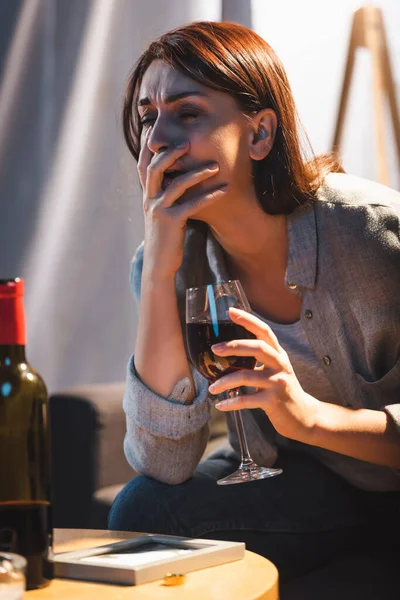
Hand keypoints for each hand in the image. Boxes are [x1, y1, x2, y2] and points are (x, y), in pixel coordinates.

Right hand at [138, 131, 228, 280]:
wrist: (159, 264)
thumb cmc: (165, 236)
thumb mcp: (161, 212)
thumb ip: (166, 194)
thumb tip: (177, 175)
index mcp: (147, 194)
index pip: (143, 164)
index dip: (149, 147)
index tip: (159, 131)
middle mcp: (149, 199)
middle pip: (155, 167)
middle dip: (171, 151)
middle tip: (188, 140)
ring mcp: (159, 210)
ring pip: (176, 183)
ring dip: (197, 172)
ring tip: (216, 165)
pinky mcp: (171, 223)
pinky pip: (192, 205)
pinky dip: (209, 195)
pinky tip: (224, 189)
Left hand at [209, 307, 320, 441]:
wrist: (304, 415)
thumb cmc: (283, 389)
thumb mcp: (276, 368)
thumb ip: (259, 357)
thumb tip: (228, 348)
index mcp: (278, 354)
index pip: (264, 331)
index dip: (248, 320)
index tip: (231, 311)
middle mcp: (280, 365)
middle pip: (258, 348)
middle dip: (234, 346)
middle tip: (215, 349)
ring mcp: (277, 383)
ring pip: (246, 376)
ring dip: (225, 381)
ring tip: (212, 387)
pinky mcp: (273, 401)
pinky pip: (246, 400)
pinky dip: (231, 403)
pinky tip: (220, 405)